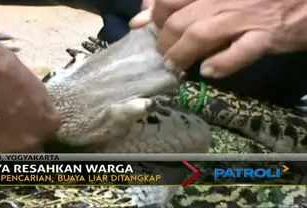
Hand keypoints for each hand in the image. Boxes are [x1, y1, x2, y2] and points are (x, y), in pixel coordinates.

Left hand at [131, 0, 306, 77]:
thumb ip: (178, 3)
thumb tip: (139, 20)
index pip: (166, 0)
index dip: (153, 19)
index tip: (151, 30)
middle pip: (177, 22)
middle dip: (164, 44)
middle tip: (165, 55)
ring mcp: (246, 16)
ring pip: (200, 35)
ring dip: (181, 56)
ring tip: (176, 68)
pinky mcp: (267, 36)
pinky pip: (240, 52)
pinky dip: (221, 64)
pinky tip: (208, 71)